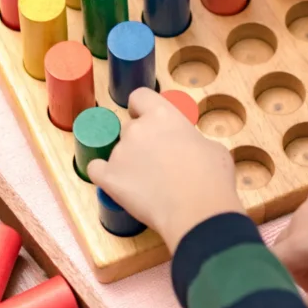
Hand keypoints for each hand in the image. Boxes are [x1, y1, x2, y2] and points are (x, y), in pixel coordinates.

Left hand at [87, 88, 243, 252]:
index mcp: (162, 115)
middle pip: (129, 128)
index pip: (139, 97)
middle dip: (140, 142)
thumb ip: (189, 139)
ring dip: (128, 162)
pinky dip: (105, 175)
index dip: (142, 108)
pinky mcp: (109, 177)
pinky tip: (117, 184)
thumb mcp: (210, 147)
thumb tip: (186, 147)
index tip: (147, 119)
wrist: (197, 210)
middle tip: (156, 162)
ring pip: (118, 152)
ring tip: (147, 184)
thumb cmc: (211, 178)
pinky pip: (96, 170)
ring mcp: (120, 153)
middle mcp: (136, 129)